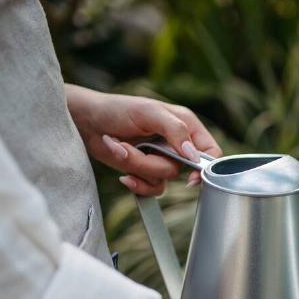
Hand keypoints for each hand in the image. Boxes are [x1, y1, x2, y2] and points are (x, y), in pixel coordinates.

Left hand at [65, 84, 221, 195]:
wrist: (87, 122)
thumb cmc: (118, 109)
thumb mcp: (149, 113)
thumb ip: (176, 131)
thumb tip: (193, 155)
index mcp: (186, 126)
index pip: (210, 152)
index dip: (205, 167)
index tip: (191, 176)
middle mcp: (177, 144)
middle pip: (181, 169)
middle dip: (151, 162)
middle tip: (129, 147)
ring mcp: (162, 159)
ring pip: (163, 179)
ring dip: (137, 167)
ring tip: (119, 149)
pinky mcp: (146, 171)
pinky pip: (152, 188)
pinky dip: (136, 183)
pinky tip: (123, 174)